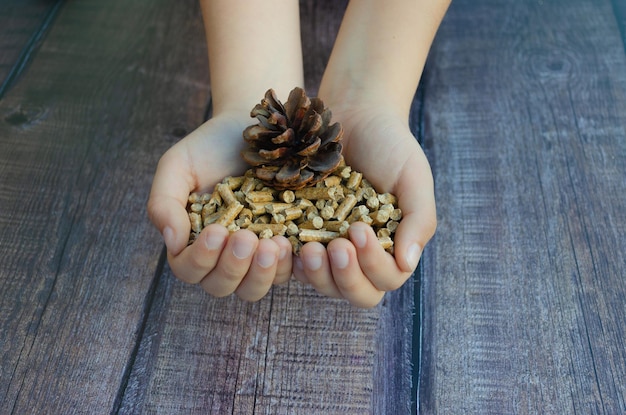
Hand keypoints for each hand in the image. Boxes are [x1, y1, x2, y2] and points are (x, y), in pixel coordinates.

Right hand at [147, 112, 292, 300]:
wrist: (250, 128)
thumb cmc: (208, 147)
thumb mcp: (177, 167)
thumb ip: (164, 203)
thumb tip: (173, 243)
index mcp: (193, 242)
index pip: (189, 269)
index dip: (201, 259)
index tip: (217, 232)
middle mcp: (222, 256)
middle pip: (222, 285)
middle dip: (233, 267)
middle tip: (247, 238)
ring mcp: (254, 256)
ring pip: (253, 288)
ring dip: (262, 273)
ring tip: (273, 245)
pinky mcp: (283, 247)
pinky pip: (286, 272)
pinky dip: (287, 265)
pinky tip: (291, 243)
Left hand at [292, 106, 436, 307]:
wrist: (354, 114)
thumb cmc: (390, 146)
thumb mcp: (413, 178)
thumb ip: (418, 220)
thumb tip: (407, 264)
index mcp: (392, 246)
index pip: (387, 277)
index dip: (373, 264)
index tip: (358, 230)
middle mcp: (362, 255)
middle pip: (357, 293)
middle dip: (346, 277)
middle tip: (335, 247)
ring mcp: (330, 248)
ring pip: (324, 284)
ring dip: (316, 274)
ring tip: (307, 248)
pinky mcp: (301, 234)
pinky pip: (294, 262)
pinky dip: (289, 259)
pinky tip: (282, 242)